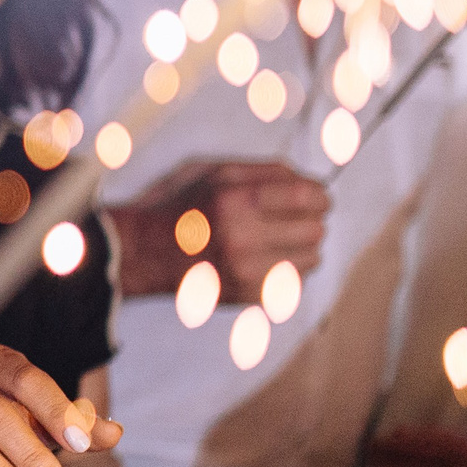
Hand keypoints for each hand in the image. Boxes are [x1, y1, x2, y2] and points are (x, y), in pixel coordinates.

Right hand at [113, 160, 328, 301]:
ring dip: (302, 246)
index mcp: (235, 200)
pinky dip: (289, 269)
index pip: (308, 197)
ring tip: (278, 239)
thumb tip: (310, 180)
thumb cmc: (182, 206)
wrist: (146, 252)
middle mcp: (243, 238)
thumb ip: (264, 171)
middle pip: (316, 229)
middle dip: (310, 220)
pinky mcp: (249, 296)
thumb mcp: (214, 172)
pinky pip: (296, 282)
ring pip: (313, 258)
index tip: (316, 197)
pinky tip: (267, 259)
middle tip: (293, 218)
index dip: (320, 195)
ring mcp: (247, 272)